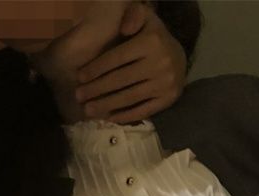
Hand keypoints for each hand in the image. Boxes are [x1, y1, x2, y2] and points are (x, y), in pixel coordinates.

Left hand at [76, 4, 186, 123]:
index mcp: (150, 42)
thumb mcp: (145, 19)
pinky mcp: (168, 100)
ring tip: (88, 110)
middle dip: (96, 89)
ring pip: (129, 98)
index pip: (117, 58)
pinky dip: (124, 116)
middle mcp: (159, 63)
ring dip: (106, 105)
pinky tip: (109, 117)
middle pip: (121, 80)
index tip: (79, 77)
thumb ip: (133, 15)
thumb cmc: (154, 38)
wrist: (180, 59)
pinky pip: (142, 111)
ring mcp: (164, 84)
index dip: (96, 68)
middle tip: (78, 96)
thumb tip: (124, 28)